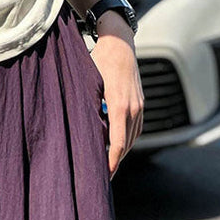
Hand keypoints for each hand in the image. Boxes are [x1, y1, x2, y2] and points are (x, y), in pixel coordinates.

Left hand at [90, 11, 143, 179]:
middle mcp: (134, 108)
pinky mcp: (141, 103)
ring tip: (108, 165)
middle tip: (101, 177)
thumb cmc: (98, 62)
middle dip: (115, 162)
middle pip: (127, 145)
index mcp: (120, 107)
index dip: (111, 163)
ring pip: (133, 138)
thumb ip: (86, 110)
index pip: (119, 145)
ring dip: (121, 152)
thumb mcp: (87, 86)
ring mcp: (140, 106)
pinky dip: (127, 139)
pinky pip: (136, 128)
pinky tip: (117, 146)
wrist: (119, 42)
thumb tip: (78, 135)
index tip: (104, 177)